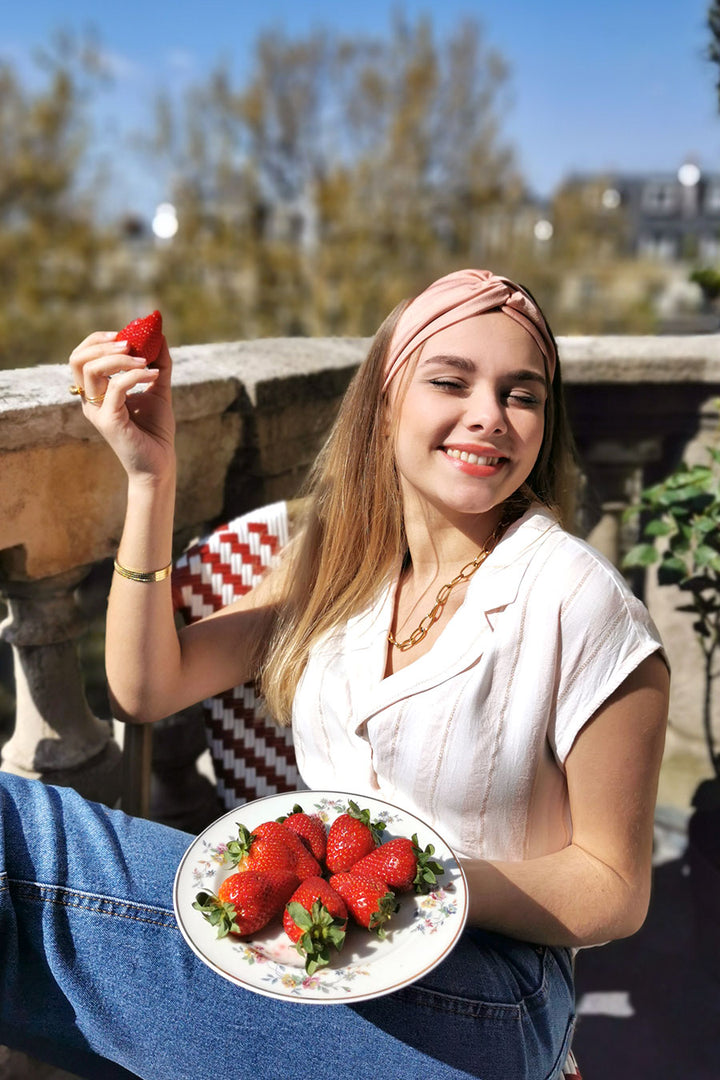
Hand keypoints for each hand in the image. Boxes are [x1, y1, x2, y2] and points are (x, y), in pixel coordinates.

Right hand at [68, 330, 175, 480]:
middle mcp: (90, 401)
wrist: (159, 463)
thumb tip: (160, 334)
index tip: (124, 334)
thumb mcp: (158, 388)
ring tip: (144, 360)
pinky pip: (115, 387)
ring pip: (91, 369)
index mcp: (96, 392)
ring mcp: (97, 411)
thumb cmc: (155, 430)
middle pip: (77, 359)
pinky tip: (154, 374)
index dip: (98, 340)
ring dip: (119, 358)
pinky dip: (136, 375)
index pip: (81, 356)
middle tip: (129, 342)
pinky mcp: (108, 421)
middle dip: (102, 344)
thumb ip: (158, 363)